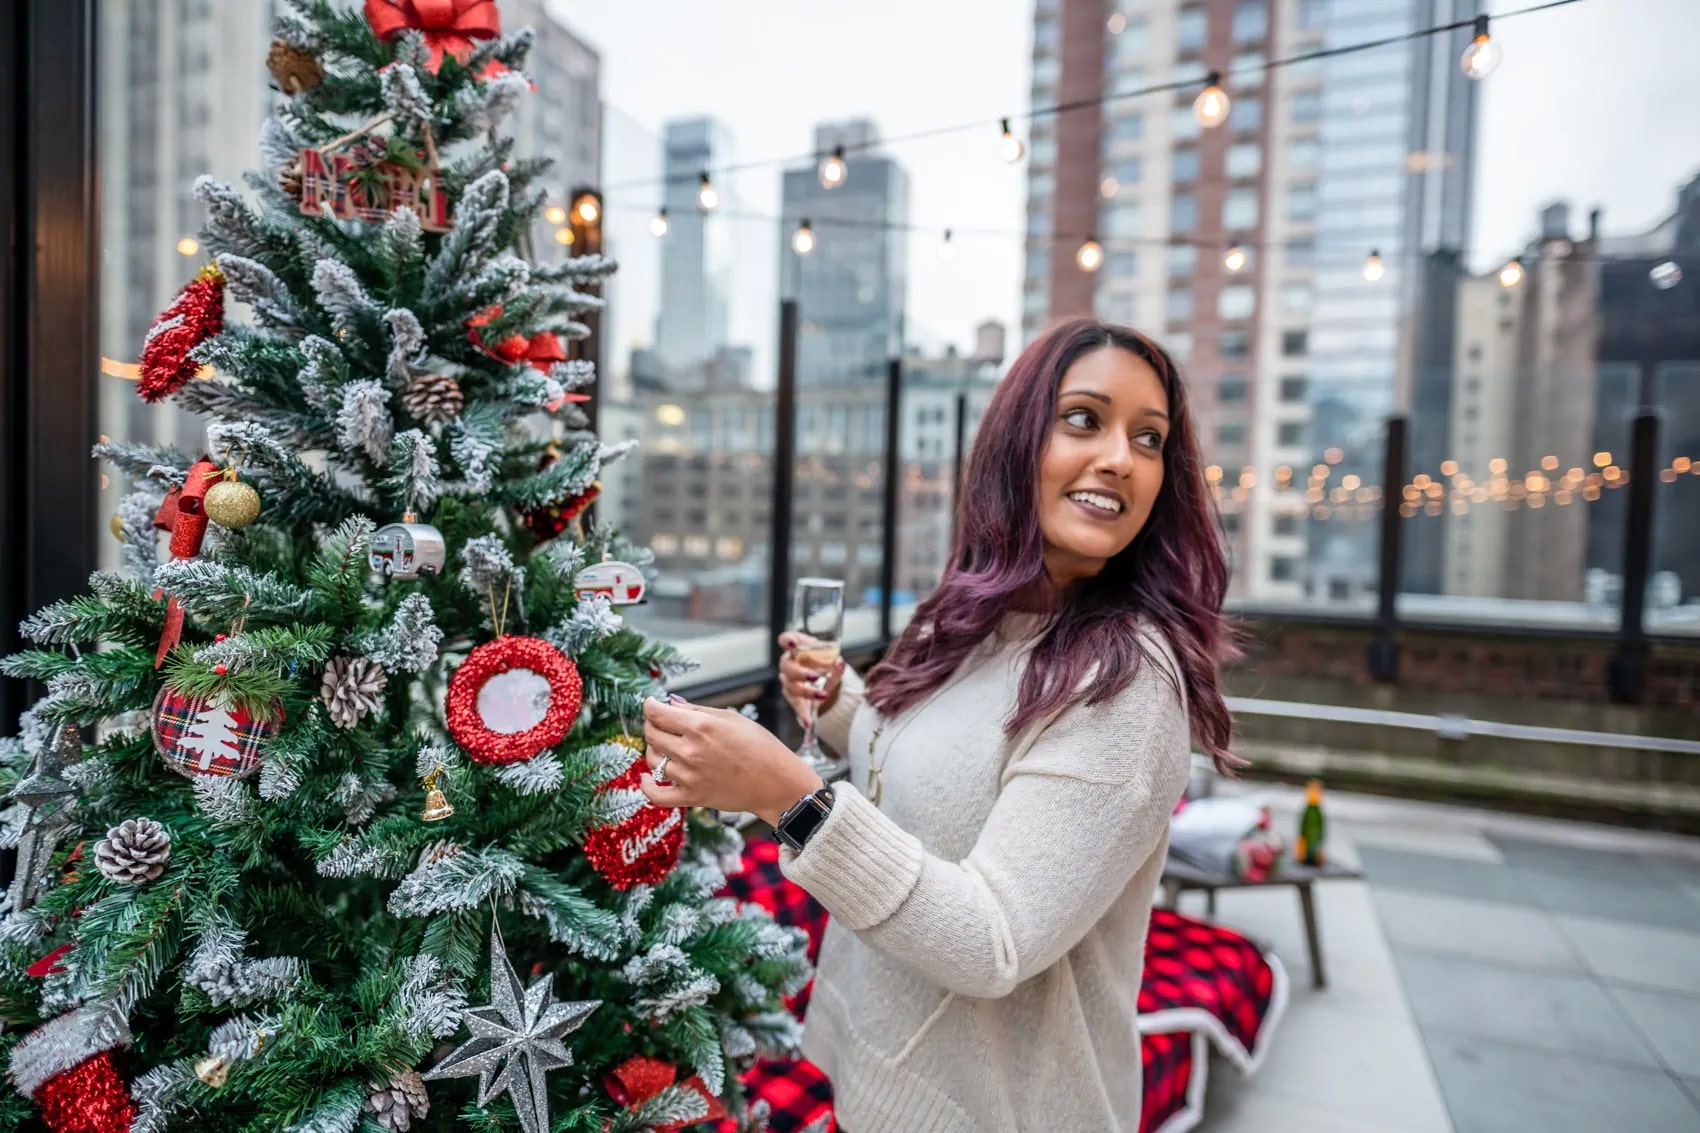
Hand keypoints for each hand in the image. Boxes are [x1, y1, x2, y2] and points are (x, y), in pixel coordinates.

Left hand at [640, 696, 822, 825]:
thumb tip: (672, 703)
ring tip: (666, 746)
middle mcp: (690, 750)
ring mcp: (688, 776)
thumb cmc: (760, 746)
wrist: (776, 782)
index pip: (657, 713)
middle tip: (660, 723)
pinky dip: (646, 786)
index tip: (651, 705)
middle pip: (651, 734)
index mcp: (700, 726)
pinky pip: (656, 795)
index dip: (650, 706)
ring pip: (652, 759)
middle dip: (652, 725)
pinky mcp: (691, 797)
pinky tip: (647, 777)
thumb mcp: (731, 718)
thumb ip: (697, 710)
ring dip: (654, 749)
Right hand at [777, 632, 845, 724]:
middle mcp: (788, 663)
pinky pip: (796, 705)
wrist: (823, 676)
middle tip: (814, 676)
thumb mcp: (831, 657)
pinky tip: (807, 722)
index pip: (785, 639)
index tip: (793, 643)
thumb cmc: (822, 660)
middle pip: (787, 667)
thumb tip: (839, 663)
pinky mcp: (793, 696)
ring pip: (792, 687)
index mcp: (796, 647)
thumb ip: (834, 660)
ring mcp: (789, 680)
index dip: (787, 640)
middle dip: (800, 672)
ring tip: (823, 695)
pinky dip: (802, 714)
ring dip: (807, 692)